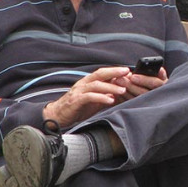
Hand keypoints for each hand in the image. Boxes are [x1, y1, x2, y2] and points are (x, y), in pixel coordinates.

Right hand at [42, 67, 168, 126]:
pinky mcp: (76, 100)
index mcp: (88, 82)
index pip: (103, 73)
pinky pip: (90, 97)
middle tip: (127, 73)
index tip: (129, 72)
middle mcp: (83, 83)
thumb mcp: (94, 100)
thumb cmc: (77, 107)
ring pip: (96, 85)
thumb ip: (105, 95)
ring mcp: (79, 91)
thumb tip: (121, 91)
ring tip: (122, 90)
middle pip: (100, 74)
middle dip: (114, 72)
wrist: (58, 115)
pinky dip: (101, 97)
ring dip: (110, 87)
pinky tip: (110, 100)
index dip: (116, 71)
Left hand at [117, 67, 167, 101]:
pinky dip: (122, 99)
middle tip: (120, 79)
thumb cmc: (157, 86)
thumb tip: (160, 70)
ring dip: (125, 92)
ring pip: (135, 100)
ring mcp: (148, 106)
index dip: (144, 80)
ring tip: (116, 83)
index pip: (154, 83)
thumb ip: (160, 74)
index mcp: (163, 87)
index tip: (133, 76)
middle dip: (130, 86)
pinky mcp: (139, 110)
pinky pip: (130, 105)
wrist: (158, 102)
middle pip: (143, 93)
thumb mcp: (162, 79)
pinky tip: (116, 93)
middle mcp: (157, 98)